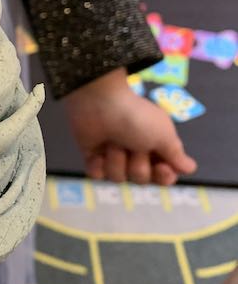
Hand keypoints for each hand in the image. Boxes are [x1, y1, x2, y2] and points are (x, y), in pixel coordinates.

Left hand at [63, 68, 196, 184]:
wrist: (100, 104)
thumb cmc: (136, 118)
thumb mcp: (163, 135)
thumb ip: (176, 155)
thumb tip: (190, 169)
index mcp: (156, 148)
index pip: (164, 177)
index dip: (164, 177)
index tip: (161, 167)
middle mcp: (136, 155)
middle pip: (141, 179)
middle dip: (137, 164)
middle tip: (132, 145)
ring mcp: (113, 157)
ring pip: (118, 179)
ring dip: (116, 160)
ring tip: (112, 142)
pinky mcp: (93, 157)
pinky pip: (98, 176)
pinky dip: (97, 166)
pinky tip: (97, 155)